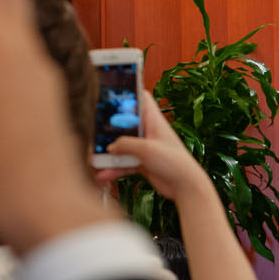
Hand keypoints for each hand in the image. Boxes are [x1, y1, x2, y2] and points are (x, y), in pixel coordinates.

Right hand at [95, 91, 212, 203]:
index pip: (141, 98)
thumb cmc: (174, 162)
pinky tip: (103, 175)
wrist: (186, 186)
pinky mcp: (143, 162)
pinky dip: (114, 168)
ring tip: (92, 159)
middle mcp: (148, 131)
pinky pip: (124, 163)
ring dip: (108, 153)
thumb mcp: (147, 149)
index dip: (128, 93)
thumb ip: (125, 144)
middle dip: (108, 128)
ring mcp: (145, 147)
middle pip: (124, 123)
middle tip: (92, 131)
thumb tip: (109, 147)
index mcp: (153, 120)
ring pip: (121, 146)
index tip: (109, 94)